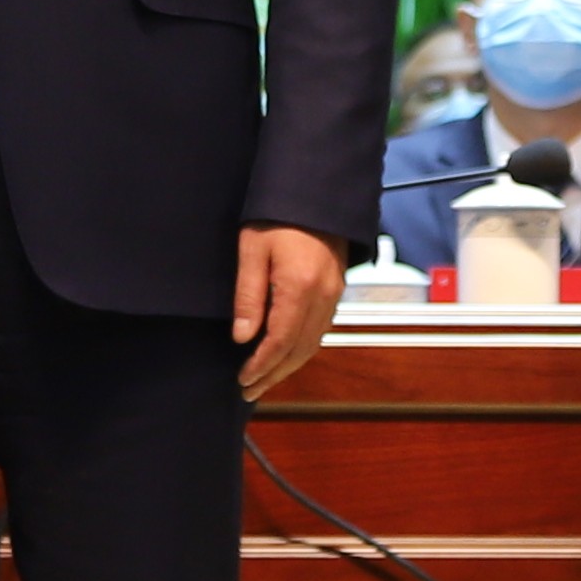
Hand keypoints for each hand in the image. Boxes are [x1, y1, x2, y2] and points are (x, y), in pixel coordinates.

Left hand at [232, 225, 343, 397]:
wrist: (316, 190)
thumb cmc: (276, 215)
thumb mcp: (252, 250)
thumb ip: (248, 295)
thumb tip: (242, 338)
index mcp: (299, 288)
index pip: (280, 342)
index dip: (261, 366)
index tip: (243, 380)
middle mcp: (323, 296)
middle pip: (299, 350)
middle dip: (274, 374)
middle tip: (249, 390)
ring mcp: (334, 293)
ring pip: (314, 343)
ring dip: (289, 365)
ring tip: (265, 378)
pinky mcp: (337, 288)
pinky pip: (322, 329)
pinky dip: (303, 348)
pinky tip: (287, 351)